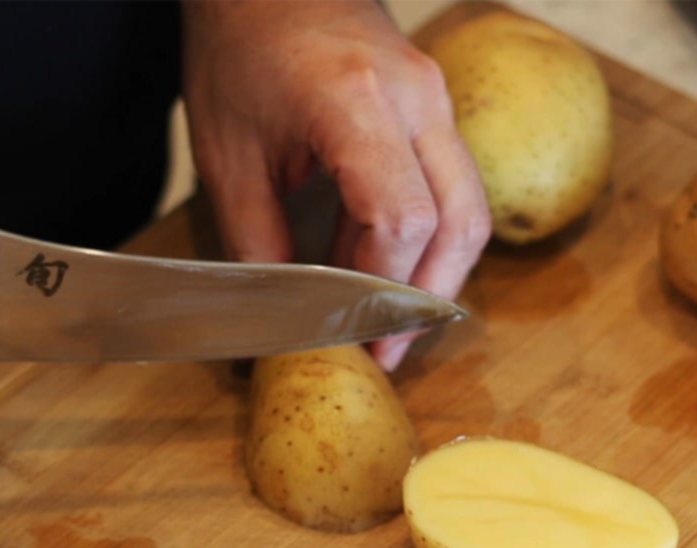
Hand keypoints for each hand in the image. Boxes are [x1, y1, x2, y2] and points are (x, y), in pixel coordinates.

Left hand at [182, 0, 489, 370]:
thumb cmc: (236, 46)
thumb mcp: (228, 155)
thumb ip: (256, 243)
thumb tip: (279, 324)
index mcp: (358, 103)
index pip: (403, 220)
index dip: (381, 289)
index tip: (352, 334)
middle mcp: (416, 97)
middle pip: (460, 221)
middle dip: (426, 299)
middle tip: (386, 351)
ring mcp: (434, 96)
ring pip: (468, 207)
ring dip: (433, 273)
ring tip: (382, 322)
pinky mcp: (434, 103)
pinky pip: (449, 184)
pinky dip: (424, 236)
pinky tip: (376, 268)